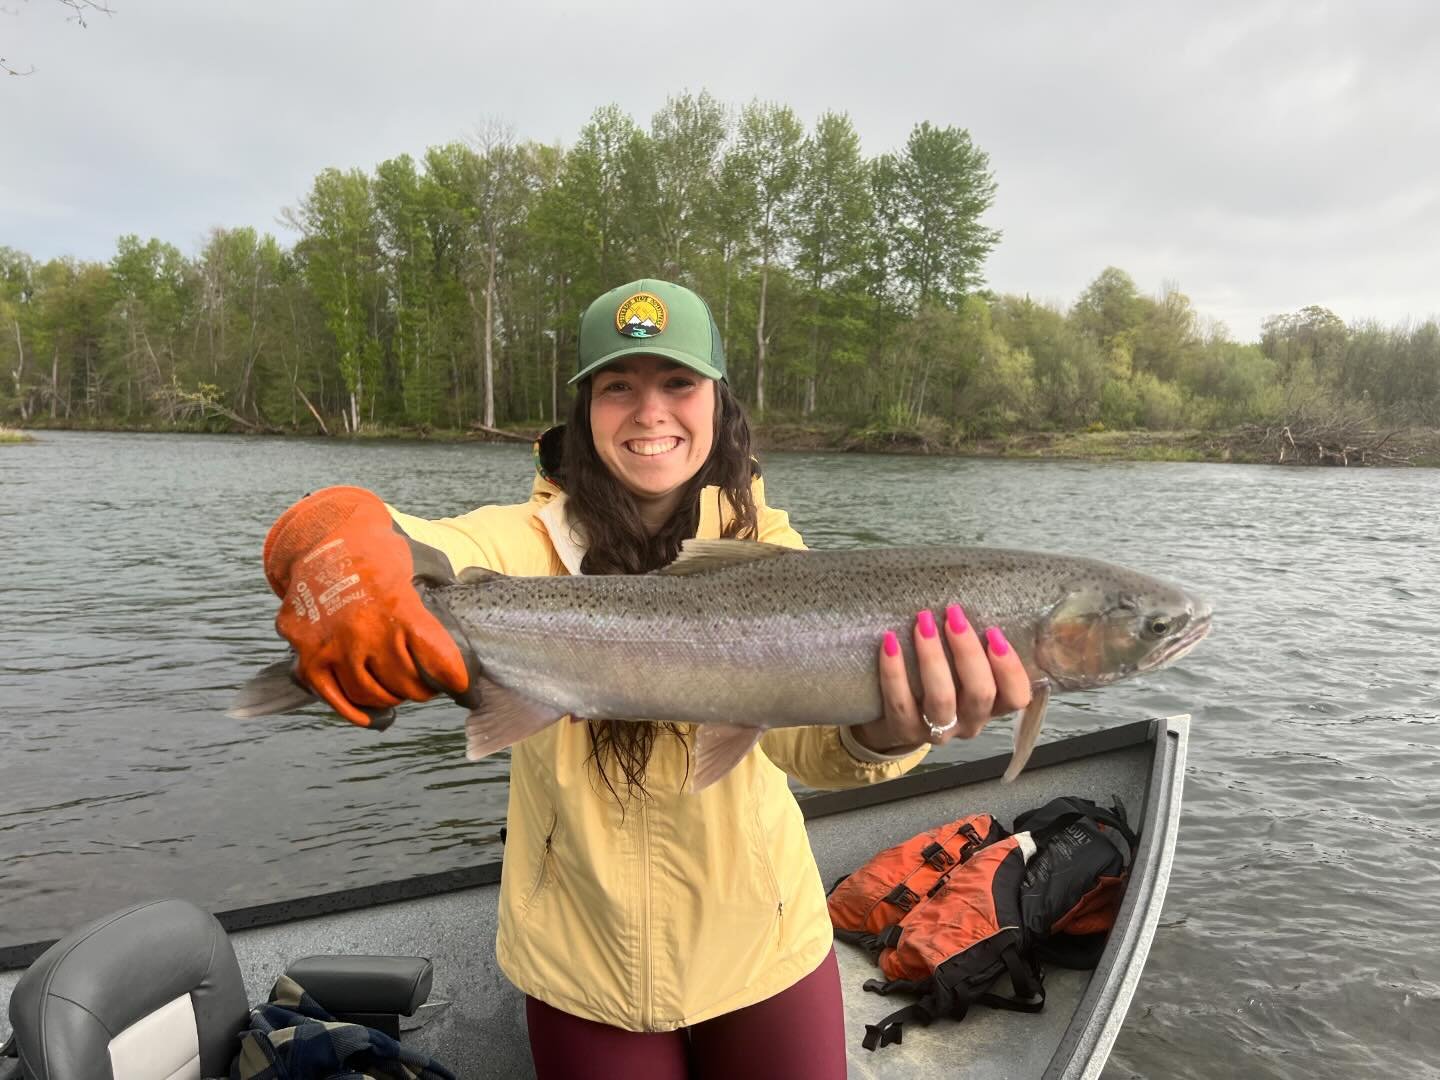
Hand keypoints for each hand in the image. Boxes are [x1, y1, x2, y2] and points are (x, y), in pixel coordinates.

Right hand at [264, 486, 468, 726]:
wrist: (321, 541)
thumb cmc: (375, 554)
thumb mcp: (418, 565)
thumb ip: (439, 600)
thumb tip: (463, 631)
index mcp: (399, 608)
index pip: (438, 661)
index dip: (456, 680)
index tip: (463, 687)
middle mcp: (365, 631)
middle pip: (407, 686)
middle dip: (423, 688)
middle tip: (427, 684)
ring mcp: (334, 647)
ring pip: (373, 696)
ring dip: (390, 698)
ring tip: (396, 687)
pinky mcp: (308, 658)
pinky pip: (335, 700)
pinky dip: (356, 711)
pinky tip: (370, 713)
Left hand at [849, 605, 1032, 753]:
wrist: (890, 722)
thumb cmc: (934, 684)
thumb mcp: (960, 672)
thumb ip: (971, 650)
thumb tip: (966, 606)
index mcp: (991, 706)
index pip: (1016, 696)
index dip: (1010, 668)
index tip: (994, 632)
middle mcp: (970, 722)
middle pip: (980, 693)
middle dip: (967, 651)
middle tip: (953, 615)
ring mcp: (937, 732)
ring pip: (941, 699)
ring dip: (933, 657)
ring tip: (923, 622)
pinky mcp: (904, 731)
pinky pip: (900, 702)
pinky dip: (894, 670)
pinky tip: (890, 642)